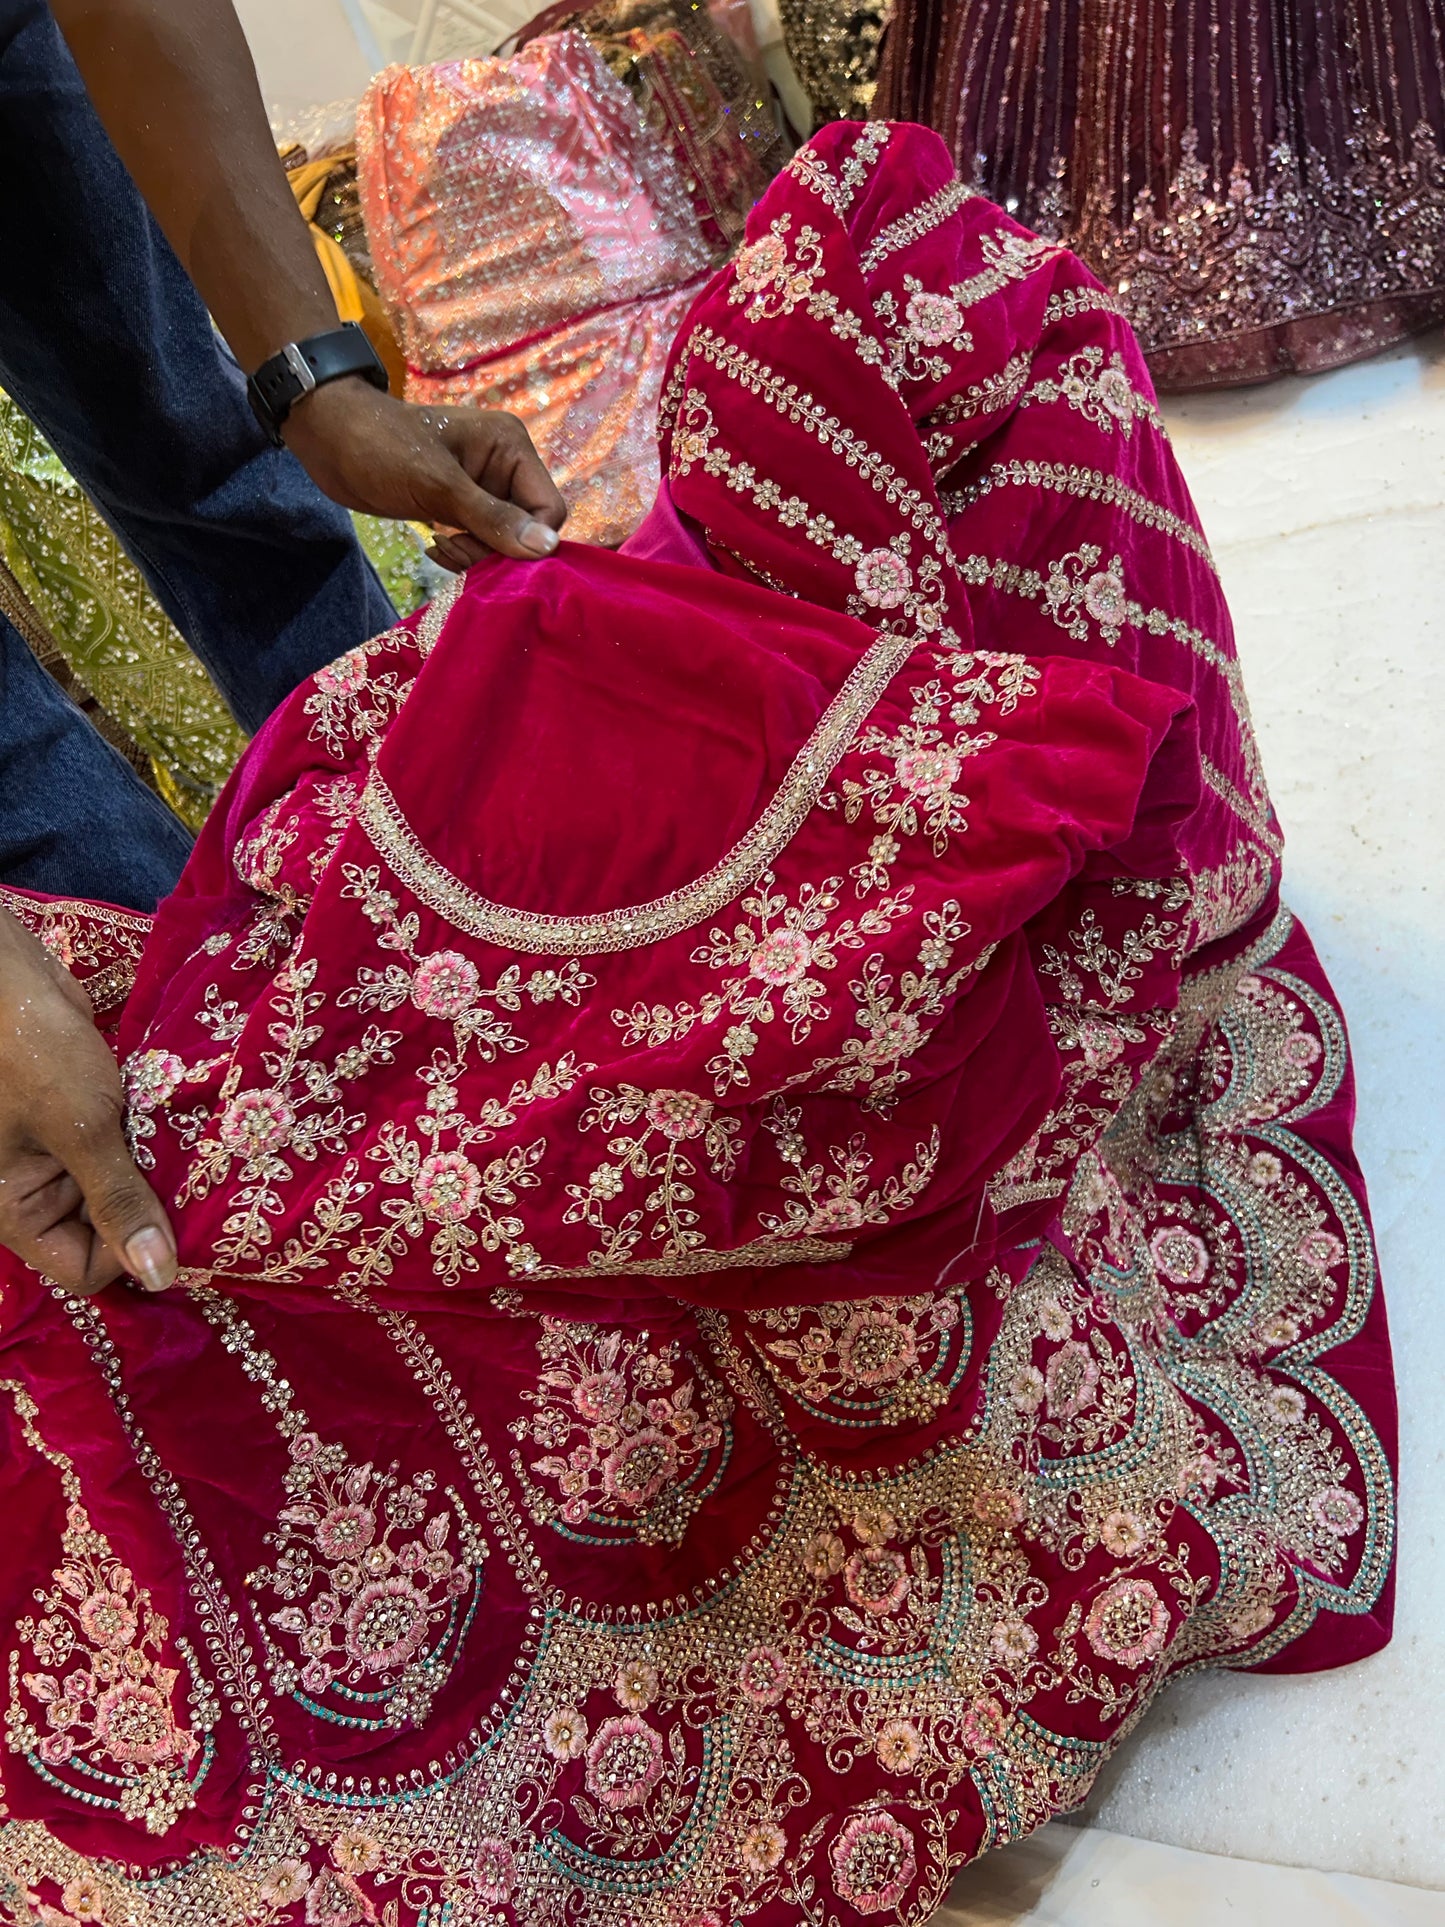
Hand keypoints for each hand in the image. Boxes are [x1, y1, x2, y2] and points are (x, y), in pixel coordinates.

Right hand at [0, 911, 176, 1295]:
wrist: (4, 972)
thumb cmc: (28, 1050)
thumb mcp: (79, 1129)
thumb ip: (119, 1201)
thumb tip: (157, 1277)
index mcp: (15, 1209)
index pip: (84, 1269)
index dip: (132, 1254)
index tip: (186, 1227)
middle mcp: (35, 1188)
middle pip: (106, 1230)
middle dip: (153, 1211)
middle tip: (211, 1191)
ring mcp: (58, 1149)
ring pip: (122, 1184)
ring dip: (159, 1171)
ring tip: (210, 1158)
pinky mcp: (82, 1111)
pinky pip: (125, 1144)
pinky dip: (153, 1138)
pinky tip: (192, 1125)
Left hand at [282, 379, 567, 567]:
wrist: (329, 439)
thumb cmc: (382, 448)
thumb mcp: (438, 485)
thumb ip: (493, 518)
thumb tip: (547, 548)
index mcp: (511, 448)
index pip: (549, 508)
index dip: (528, 539)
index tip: (489, 553)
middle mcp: (505, 467)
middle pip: (528, 529)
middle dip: (496, 550)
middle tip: (453, 549)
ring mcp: (483, 488)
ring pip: (504, 541)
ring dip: (476, 555)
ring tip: (440, 548)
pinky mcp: (461, 506)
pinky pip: (481, 541)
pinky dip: (463, 552)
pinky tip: (435, 546)